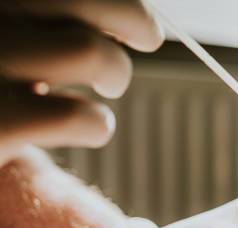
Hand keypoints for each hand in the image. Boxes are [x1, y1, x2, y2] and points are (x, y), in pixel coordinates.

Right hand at [0, 1, 164, 166]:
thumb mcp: (8, 31)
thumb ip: (42, 16)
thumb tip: (127, 15)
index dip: (118, 2)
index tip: (136, 19)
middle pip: (88, 0)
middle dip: (134, 18)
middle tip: (145, 39)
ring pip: (91, 53)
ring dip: (116, 72)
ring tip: (109, 86)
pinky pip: (79, 116)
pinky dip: (98, 123)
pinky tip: (91, 126)